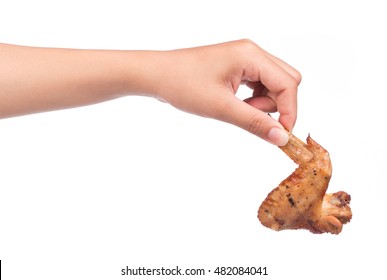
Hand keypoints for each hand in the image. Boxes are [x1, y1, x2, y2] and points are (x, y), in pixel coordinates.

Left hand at [153, 40, 300, 145]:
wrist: (157, 75)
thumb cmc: (183, 85)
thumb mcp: (221, 108)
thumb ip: (254, 122)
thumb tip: (282, 138)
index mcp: (251, 55)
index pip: (288, 83)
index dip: (289, 111)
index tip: (281, 134)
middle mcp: (252, 52)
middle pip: (286, 80)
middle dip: (277, 104)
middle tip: (253, 117)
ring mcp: (244, 57)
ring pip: (273, 83)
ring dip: (264, 102)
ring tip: (238, 109)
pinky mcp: (237, 65)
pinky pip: (259, 83)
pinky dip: (254, 98)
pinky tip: (237, 104)